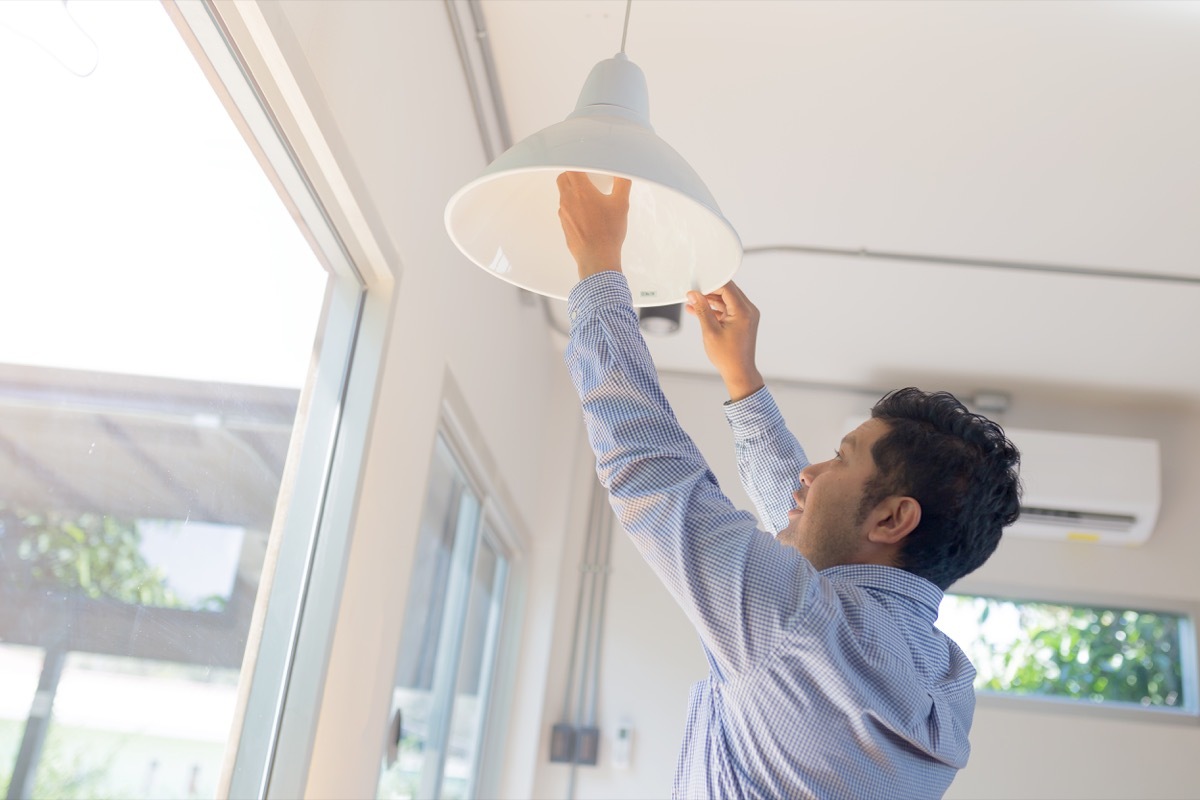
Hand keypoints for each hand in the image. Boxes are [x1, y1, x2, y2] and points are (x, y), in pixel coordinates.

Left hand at [556, 172, 631, 278]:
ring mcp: (564, 214)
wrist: (597, 258)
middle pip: (563, 178)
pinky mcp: (564, 225)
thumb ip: (622, 183)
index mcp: (580, 191)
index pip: (571, 167)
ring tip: (591, 198)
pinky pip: (566, 210)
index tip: (587, 165)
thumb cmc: (607, 233)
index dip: (578, 163)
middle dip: (574, 175)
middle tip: (588, 179)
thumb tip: (622, 173)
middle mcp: (568, 200)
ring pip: (564, 195)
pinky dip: (574, 207)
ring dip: (574, 192)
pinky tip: (589, 215)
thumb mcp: (621, 204)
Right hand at [686, 281, 764, 401]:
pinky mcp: (742, 321)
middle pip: (727, 291)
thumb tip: (694, 295)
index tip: (696, 286)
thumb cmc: (727, 356)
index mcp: (743, 311)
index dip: (710, 284)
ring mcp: (746, 316)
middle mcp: (748, 310)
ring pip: (726, 300)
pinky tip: (699, 311)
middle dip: (709, 291)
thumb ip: (702, 309)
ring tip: (692, 303)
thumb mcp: (710, 331)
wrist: (739, 372)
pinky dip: (715, 310)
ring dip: (710, 301)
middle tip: (693, 294)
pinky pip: (728, 310)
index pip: (727, 287)